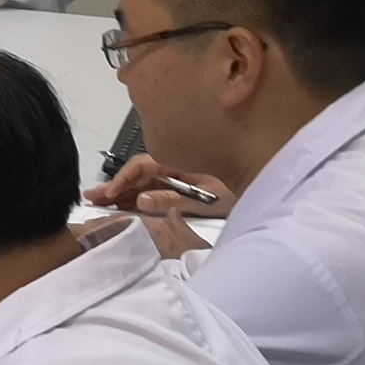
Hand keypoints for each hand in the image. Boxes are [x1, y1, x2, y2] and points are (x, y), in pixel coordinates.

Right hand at [84, 156, 235, 219]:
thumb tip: (142, 200)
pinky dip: (141, 195)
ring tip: (102, 202)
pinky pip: (158, 188)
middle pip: (140, 173)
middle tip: (93, 198)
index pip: (142, 167)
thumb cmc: (247, 185)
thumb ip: (173, 200)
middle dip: (116, 186)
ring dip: (125, 191)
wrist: (271, 180)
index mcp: (182, 161)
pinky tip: (128, 204)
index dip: (121, 181)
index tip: (106, 194)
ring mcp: (184, 175)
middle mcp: (180, 165)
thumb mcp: (209, 197)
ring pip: (147, 181)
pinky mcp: (189, 186)